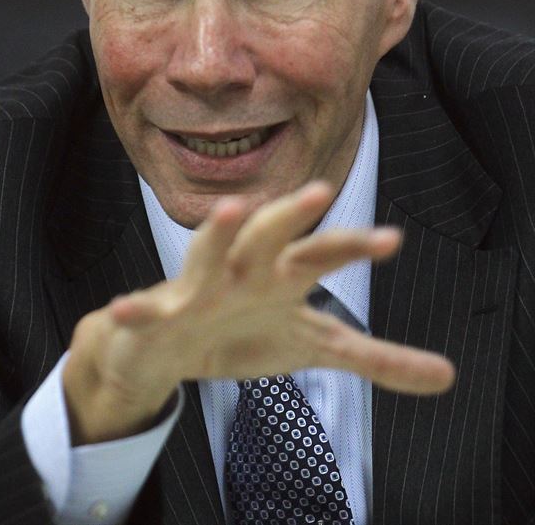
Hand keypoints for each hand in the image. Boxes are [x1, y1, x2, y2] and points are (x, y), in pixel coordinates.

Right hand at [63, 182, 455, 444]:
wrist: (170, 347)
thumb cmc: (244, 331)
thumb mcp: (315, 345)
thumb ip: (376, 357)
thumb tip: (448, 375)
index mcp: (281, 274)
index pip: (321, 254)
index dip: (352, 246)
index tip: (391, 240)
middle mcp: (244, 270)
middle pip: (269, 238)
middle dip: (290, 215)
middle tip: (319, 193)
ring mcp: (200, 288)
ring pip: (208, 256)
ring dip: (216, 234)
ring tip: (231, 211)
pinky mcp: (161, 315)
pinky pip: (149, 312)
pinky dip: (135, 312)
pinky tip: (121, 309)